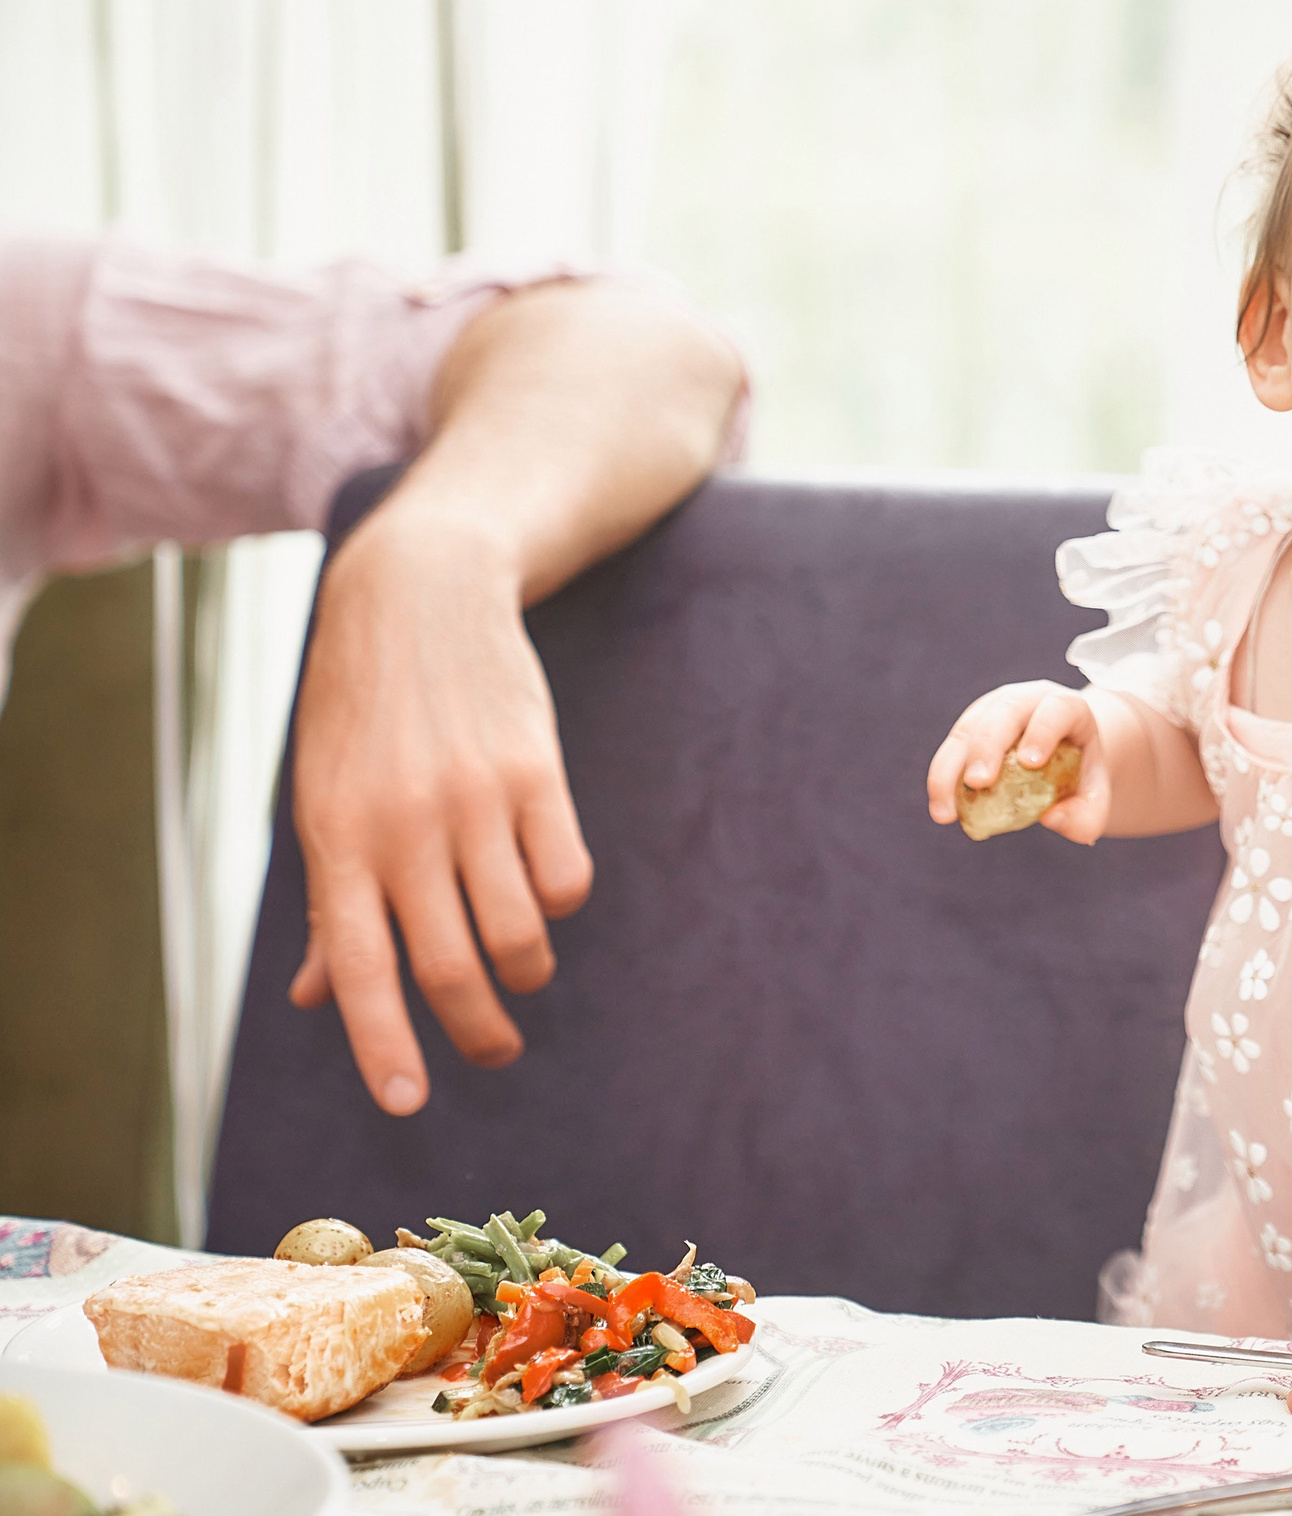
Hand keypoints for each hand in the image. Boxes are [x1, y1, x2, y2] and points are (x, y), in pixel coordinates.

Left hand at [286, 505, 592, 1115]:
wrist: (418, 594)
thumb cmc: (362, 710)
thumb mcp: (321, 798)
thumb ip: (331, 903)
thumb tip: (317, 998)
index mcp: (337, 841)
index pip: (360, 969)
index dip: (383, 1045)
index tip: (408, 1104)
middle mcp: (403, 827)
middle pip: (451, 968)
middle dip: (479, 1033)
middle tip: (497, 1052)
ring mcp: (473, 799)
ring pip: (518, 933)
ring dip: (527, 975)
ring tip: (523, 973)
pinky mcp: (535, 772)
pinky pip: (567, 878)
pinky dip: (561, 906)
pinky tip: (545, 894)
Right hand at [924, 681, 1110, 843]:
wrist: (1065, 756)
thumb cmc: (1080, 775)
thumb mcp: (1095, 797)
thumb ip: (1088, 814)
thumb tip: (1053, 819)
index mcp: (1067, 708)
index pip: (1056, 709)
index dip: (1043, 731)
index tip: (1030, 763)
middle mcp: (1028, 700)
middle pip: (1005, 711)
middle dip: (987, 746)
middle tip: (978, 783)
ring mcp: (994, 709)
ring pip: (968, 729)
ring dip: (951, 769)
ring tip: (946, 811)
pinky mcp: (971, 726)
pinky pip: (952, 748)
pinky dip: (943, 778)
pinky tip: (942, 809)